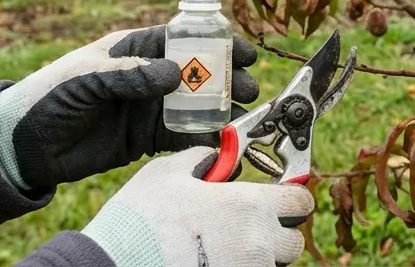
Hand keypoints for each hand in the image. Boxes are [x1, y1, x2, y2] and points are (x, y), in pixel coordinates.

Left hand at [0, 26, 259, 189]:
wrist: (22, 146)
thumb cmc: (48, 98)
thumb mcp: (86, 79)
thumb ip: (129, 76)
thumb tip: (176, 73)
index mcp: (133, 49)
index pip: (182, 38)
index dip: (215, 41)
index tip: (242, 49)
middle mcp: (146, 76)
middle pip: (197, 71)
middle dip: (227, 76)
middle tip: (249, 86)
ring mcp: (147, 108)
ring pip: (195, 104)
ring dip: (221, 107)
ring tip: (241, 113)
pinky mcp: (144, 138)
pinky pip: (181, 135)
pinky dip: (202, 136)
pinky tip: (220, 139)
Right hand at [81, 147, 311, 266]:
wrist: (114, 263)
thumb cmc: (140, 220)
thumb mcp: (168, 174)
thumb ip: (201, 160)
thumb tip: (214, 158)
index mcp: (249, 206)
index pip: (300, 200)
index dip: (289, 197)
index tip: (277, 199)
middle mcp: (258, 242)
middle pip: (292, 240)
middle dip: (275, 233)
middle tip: (244, 228)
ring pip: (273, 264)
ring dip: (258, 256)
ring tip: (223, 248)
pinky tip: (211, 261)